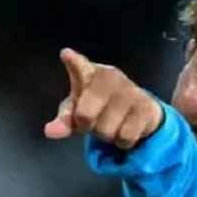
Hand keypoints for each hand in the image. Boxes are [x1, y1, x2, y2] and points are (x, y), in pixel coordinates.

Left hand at [44, 48, 163, 149]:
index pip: (79, 66)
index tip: (67, 55)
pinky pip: (125, 137)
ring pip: (106, 130)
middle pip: (85, 116)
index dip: (73, 62)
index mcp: (90, 73)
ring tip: (112, 123)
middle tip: (94, 121)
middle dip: (87, 126)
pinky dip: (122, 141)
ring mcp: (130, 91)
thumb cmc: (101, 106)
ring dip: (106, 135)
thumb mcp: (78, 110)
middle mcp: (111, 77)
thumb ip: (64, 120)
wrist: (139, 110)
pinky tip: (126, 129)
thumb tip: (50, 132)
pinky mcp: (146, 107)